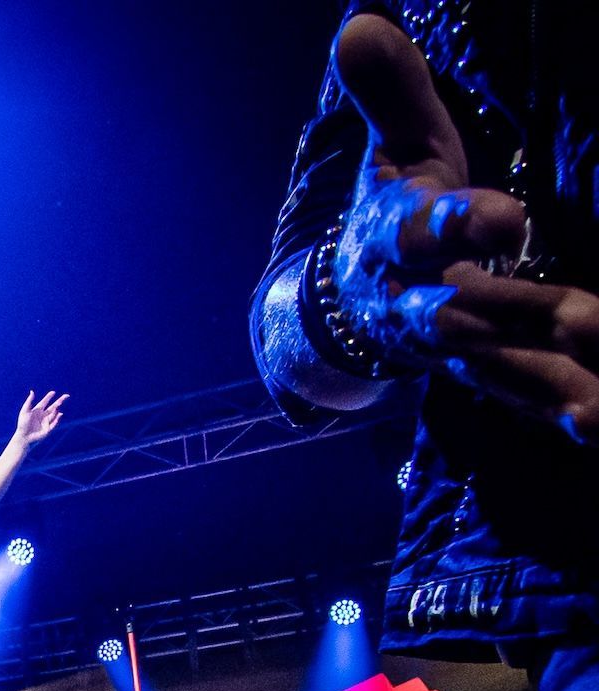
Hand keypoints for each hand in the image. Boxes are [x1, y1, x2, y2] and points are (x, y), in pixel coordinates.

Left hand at [14, 391, 67, 444]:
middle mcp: (42, 416)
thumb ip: (29, 401)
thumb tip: (32, 391)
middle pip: (53, 407)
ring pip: (54, 414)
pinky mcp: (48, 429)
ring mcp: (46, 422)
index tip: (53, 392)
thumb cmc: (22, 424)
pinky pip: (54, 423)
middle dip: (59, 401)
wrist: (24, 437)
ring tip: (58, 404)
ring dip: (57, 409)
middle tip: (66, 396)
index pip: (44, 402)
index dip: (49, 397)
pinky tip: (60, 413)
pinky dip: (57, 418)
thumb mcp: (25, 411)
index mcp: (36, 411)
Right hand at [332, 14, 598, 440]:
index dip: (454, 228)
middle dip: (516, 316)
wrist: (354, 314)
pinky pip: (532, 397)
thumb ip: (390, 95)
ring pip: (501, 367)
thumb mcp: (392, 152)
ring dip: (554, 382)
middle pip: (458, 314)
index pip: (417, 235)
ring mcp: (453, 349)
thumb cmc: (394, 215)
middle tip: (585, 318)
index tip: (504, 220)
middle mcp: (414, 306)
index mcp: (391, 244)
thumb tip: (360, 26)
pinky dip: (567, 411)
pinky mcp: (490, 375)